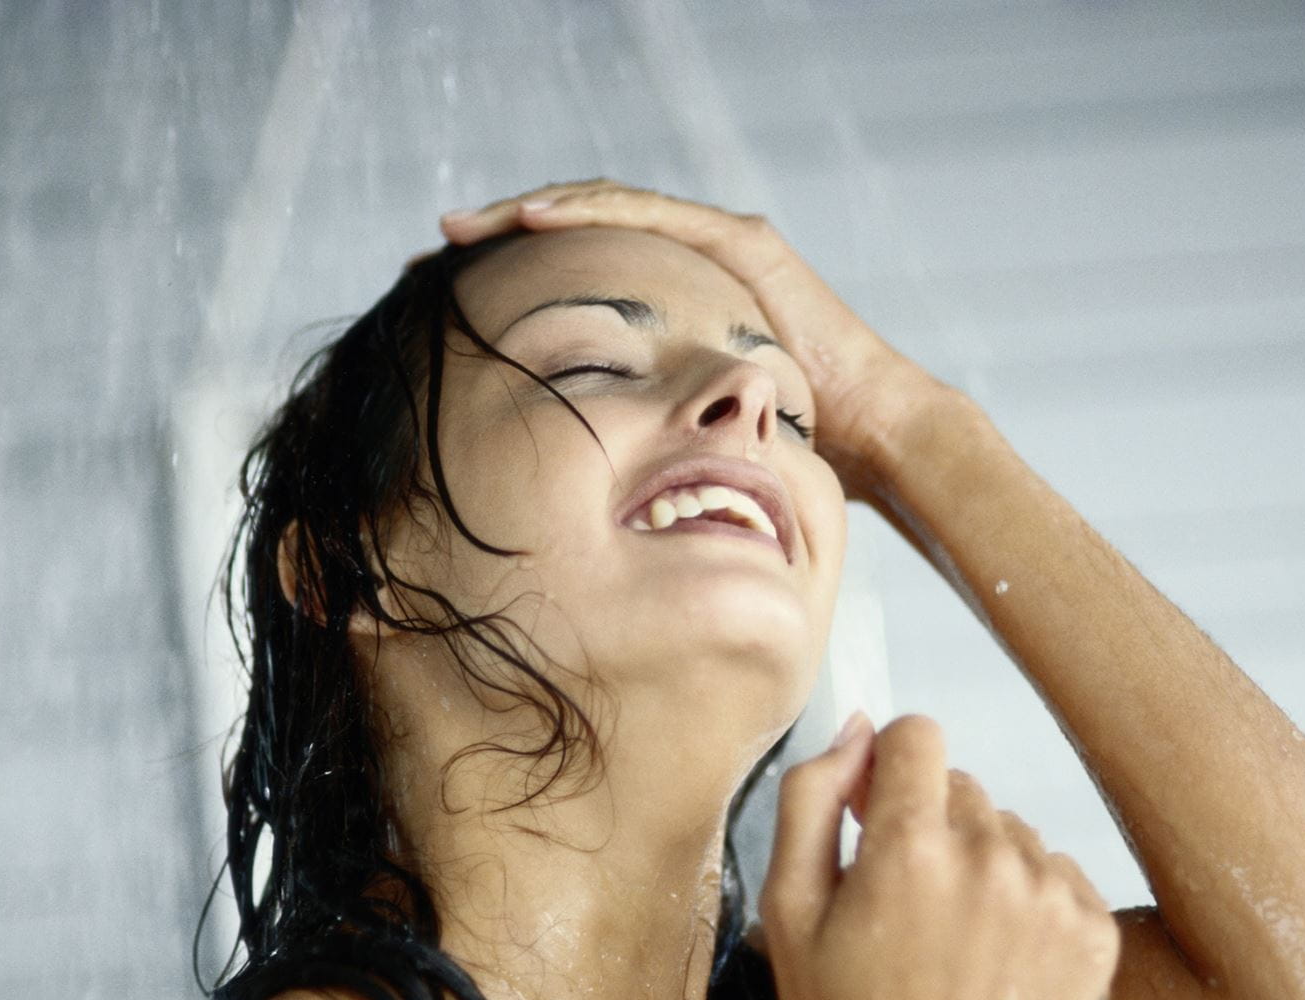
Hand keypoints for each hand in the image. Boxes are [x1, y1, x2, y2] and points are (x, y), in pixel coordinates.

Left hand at [438, 180, 960, 497]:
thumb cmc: (789, 447)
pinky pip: (650, 214)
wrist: (873, 436)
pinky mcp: (741, 242)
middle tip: (431, 247)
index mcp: (675, 302)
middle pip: (582, 229)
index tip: (449, 294)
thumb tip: (579, 487)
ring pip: (605, 207)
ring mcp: (719, 243)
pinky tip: (532, 217)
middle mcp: (693, 261)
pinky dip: (589, 210)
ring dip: (528, 211)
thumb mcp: (689, 434)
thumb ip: (644, 433)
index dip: (515, 274)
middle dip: (504, 232)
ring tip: (461, 226)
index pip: (581, 273)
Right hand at [763, 713, 1118, 999]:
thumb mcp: (788, 914)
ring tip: (950, 946)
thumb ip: (810, 800)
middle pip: (961, 787)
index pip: (916, 734)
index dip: (886, 768)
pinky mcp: (1094, 934)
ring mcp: (1050, 897)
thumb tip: (853, 731)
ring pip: (1009, 832)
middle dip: (927, 827)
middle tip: (901, 909)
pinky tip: (995, 961)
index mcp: (909, 847)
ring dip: (979, 866)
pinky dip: (1027, 903)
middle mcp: (991, 859)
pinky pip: (1056, 874)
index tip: (874, 812)